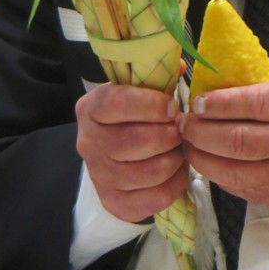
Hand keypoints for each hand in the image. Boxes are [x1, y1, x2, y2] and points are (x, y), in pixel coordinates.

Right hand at [75, 83, 187, 223]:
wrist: (113, 156)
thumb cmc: (131, 115)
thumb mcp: (136, 91)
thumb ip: (155, 77)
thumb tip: (176, 66)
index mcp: (90, 109)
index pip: (118, 103)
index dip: (152, 104)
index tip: (172, 106)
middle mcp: (89, 143)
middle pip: (141, 140)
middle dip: (171, 133)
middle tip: (179, 129)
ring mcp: (100, 176)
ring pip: (154, 170)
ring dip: (176, 157)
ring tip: (178, 148)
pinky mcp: (115, 203)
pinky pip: (159, 196)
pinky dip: (176, 181)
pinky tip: (175, 169)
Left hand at [178, 82, 268, 215]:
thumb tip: (230, 97)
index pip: (252, 102)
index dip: (219, 103)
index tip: (198, 101)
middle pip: (236, 138)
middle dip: (201, 131)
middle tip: (181, 124)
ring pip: (235, 167)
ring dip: (204, 157)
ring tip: (187, 146)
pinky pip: (245, 188)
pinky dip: (222, 178)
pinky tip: (209, 168)